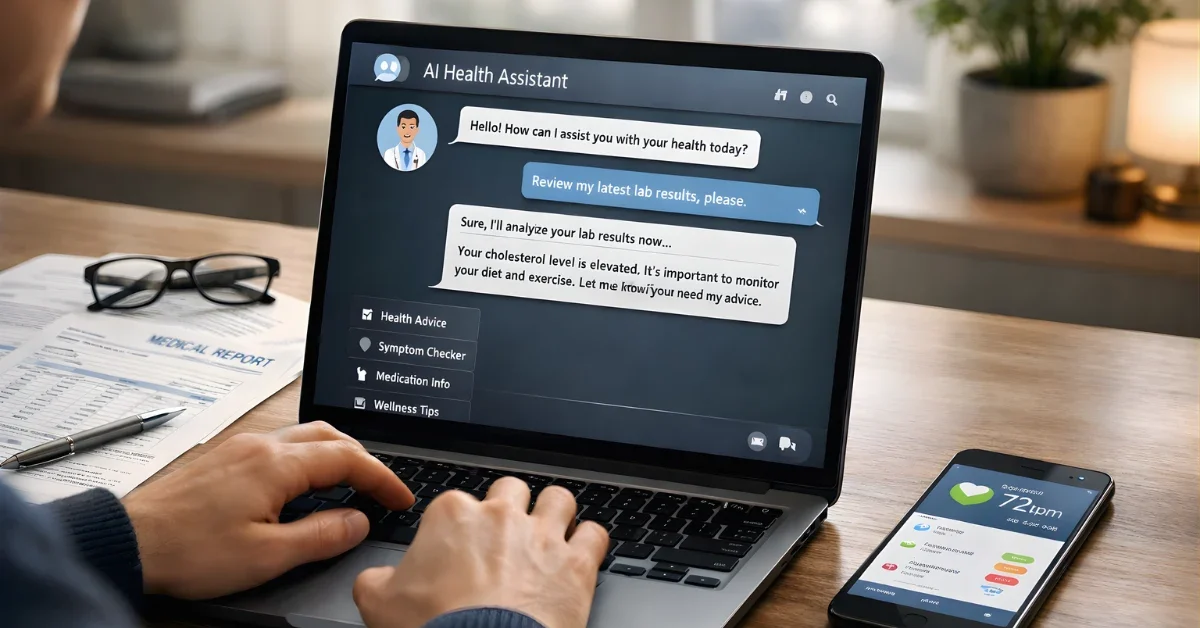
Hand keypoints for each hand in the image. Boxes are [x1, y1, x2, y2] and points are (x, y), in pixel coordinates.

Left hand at [122, 422, 413, 598]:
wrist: (128, 542)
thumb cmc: (189, 551)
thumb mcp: (267, 556)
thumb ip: (321, 536)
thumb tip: (358, 521)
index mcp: (277, 464)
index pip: (349, 459)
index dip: (383, 478)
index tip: (401, 499)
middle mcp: (261, 445)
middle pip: (330, 435)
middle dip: (364, 458)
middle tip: (381, 488)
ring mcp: (241, 447)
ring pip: (304, 435)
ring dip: (335, 454)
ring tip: (350, 484)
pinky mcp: (224, 457)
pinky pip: (280, 444)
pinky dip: (307, 457)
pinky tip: (303, 484)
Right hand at [353, 477, 607, 627]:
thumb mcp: (379, 604)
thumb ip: (376, 580)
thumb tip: (375, 580)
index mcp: (452, 516)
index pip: (456, 502)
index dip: (459, 526)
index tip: (459, 547)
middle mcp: (501, 516)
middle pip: (511, 490)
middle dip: (510, 508)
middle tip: (506, 536)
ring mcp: (542, 536)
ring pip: (559, 499)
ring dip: (555, 514)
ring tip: (549, 534)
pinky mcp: (577, 563)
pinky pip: (595, 534)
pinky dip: (590, 542)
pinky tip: (582, 553)